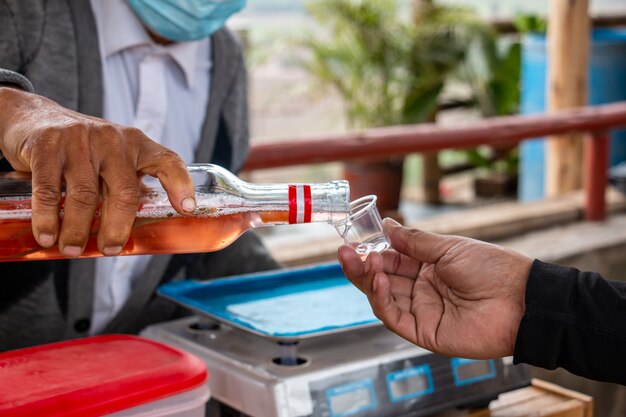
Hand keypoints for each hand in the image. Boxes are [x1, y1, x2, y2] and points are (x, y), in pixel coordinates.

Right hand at [0, 87, 195, 257]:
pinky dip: (47, 218)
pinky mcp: (47, 146)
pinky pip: (48, 190)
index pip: (168, 162)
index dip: (181, 185)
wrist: (32, 116)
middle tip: (109, 249)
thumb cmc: (81, 150)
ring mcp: (80, 141)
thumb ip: (125, 185)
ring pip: (85, 196)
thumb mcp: (112, 158)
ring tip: (72, 250)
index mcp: (137, 145)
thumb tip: (134, 236)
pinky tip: (46, 236)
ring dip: (78, 230)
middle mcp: (113, 140)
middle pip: (125, 192)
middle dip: (117, 228)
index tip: (187, 210)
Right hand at [338, 218, 532, 358]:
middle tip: (344, 252)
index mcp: (428, 268)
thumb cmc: (492, 269)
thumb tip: (386, 224)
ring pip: (383, 298)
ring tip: (361, 262)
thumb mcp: (449, 248)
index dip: (372, 252)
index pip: (391, 260)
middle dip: (361, 266)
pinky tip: (378, 281)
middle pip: (382, 280)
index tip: (354, 240)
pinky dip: (382, 300)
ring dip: (368, 280)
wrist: (522, 300)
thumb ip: (414, 241)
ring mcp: (422, 312)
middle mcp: (422, 290)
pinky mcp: (424, 333)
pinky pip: (395, 317)